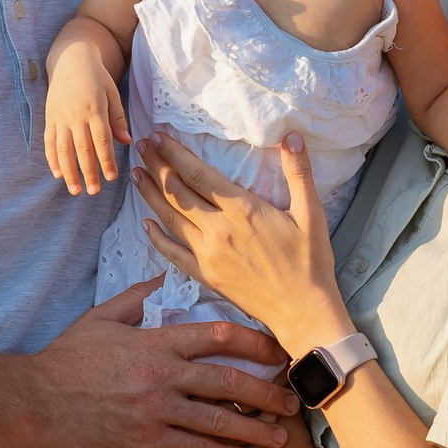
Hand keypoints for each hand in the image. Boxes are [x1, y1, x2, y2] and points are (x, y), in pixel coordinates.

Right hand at [29, 278, 298, 447]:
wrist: (34, 401)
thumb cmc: (68, 356)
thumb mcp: (103, 317)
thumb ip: (140, 296)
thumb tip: (170, 276)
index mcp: (157, 341)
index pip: (220, 336)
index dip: (257, 343)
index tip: (279, 351)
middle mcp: (162, 376)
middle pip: (229, 381)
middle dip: (267, 392)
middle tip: (294, 400)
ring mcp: (155, 411)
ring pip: (218, 421)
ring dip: (255, 430)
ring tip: (281, 438)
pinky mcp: (145, 441)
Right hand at [43, 41, 131, 195]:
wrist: (70, 59)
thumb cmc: (96, 78)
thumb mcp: (112, 93)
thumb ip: (118, 118)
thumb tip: (126, 141)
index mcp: (95, 109)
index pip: (101, 140)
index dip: (106, 160)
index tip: (111, 178)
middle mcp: (75, 115)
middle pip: (82, 149)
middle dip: (88, 172)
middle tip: (94, 192)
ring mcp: (60, 117)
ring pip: (63, 149)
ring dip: (68, 171)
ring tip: (75, 190)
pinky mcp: (50, 118)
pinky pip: (49, 142)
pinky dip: (51, 159)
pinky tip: (57, 174)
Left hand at [133, 130, 352, 356]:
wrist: (302, 311)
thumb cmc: (310, 262)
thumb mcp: (311, 213)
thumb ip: (299, 173)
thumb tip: (292, 136)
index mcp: (242, 210)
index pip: (199, 174)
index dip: (175, 154)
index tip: (158, 136)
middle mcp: (219, 229)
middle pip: (178, 192)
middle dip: (158, 166)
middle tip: (142, 146)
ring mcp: (208, 254)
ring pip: (170, 218)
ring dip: (150, 195)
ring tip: (136, 174)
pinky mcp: (205, 275)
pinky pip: (172, 254)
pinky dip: (156, 238)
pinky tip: (145, 224)